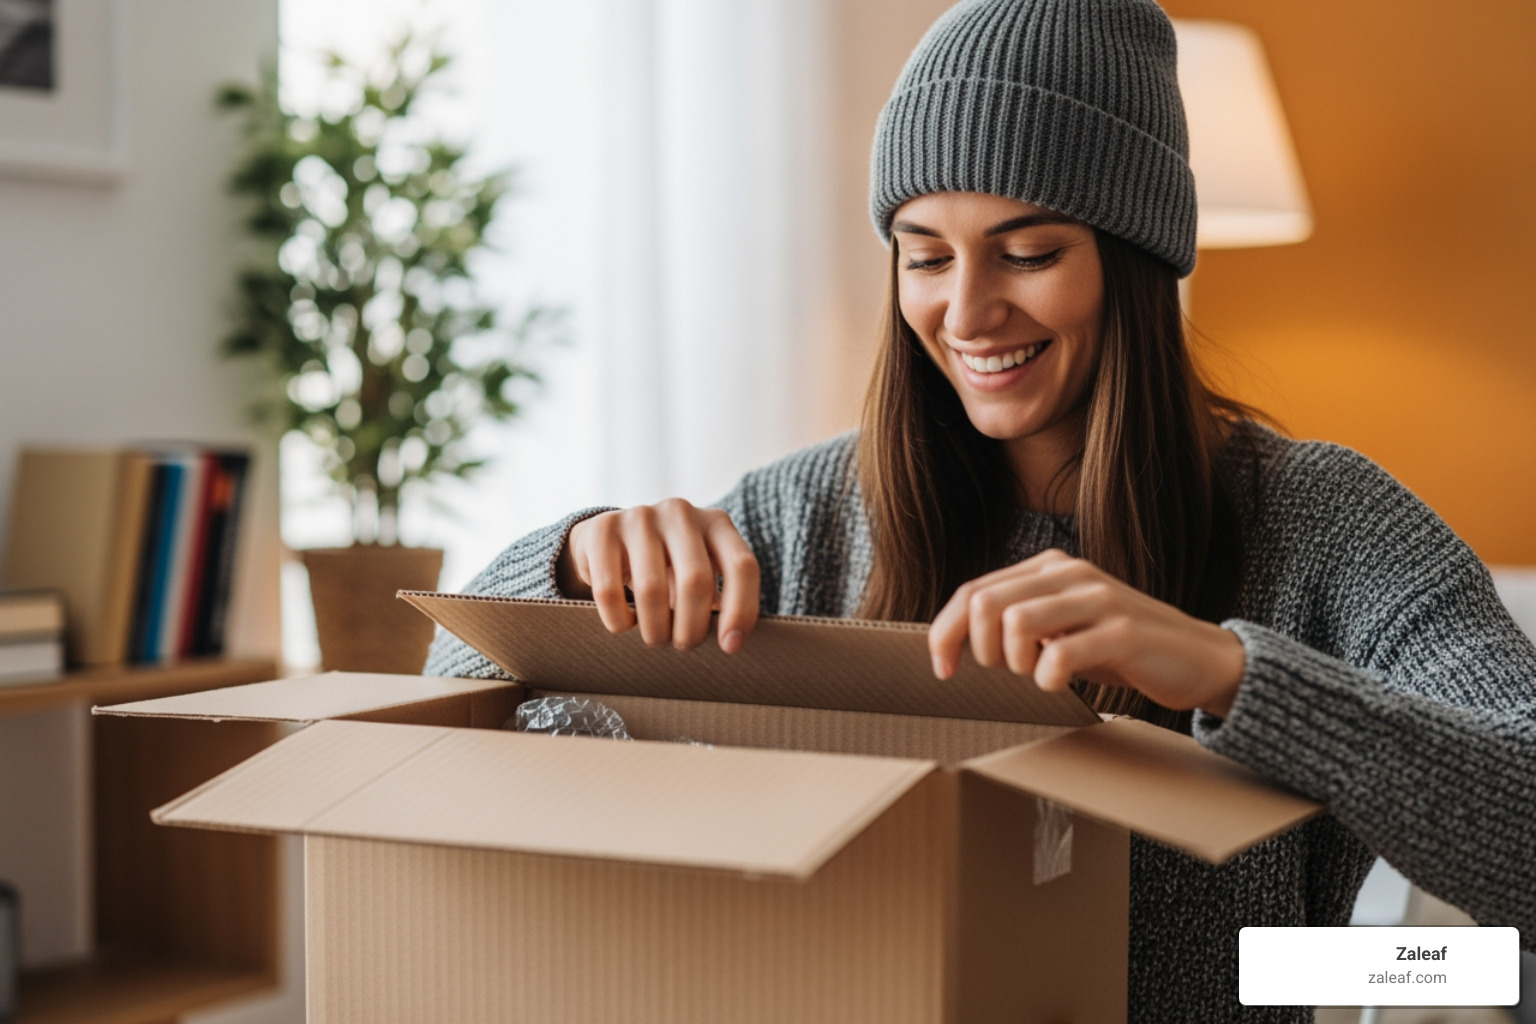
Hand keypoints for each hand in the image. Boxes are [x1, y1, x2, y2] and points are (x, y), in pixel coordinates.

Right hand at [557, 499, 759, 653]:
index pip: (742, 566)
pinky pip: (609, 591)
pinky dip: (619, 620)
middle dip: (691, 627)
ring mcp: (639, 517)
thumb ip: (719, 596)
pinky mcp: (602, 530)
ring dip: (655, 629)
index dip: (740, 610)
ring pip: (651, 589)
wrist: (610, 539)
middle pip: (696, 581)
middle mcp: (680, 512)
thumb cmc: (668, 566)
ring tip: (656, 639)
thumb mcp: (701, 571)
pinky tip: (625, 622)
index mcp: (716, 523)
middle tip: (683, 645)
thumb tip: (729, 640)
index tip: (729, 646)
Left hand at [928, 549, 1244, 716]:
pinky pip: (1060, 656)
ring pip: (1016, 622)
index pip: (973, 591)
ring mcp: (1098, 599)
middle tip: (1002, 672)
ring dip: (1013, 662)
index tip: (943, 669)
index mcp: (1049, 569)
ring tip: (1036, 674)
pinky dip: (1048, 680)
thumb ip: (1019, 622)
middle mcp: (1070, 574)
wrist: (1199, 658)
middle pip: (984, 603)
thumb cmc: (1120, 647)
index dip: (945, 632)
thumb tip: (956, 643)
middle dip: (978, 648)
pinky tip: (1062, 685)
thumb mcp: (1063, 626)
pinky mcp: (1124, 632)